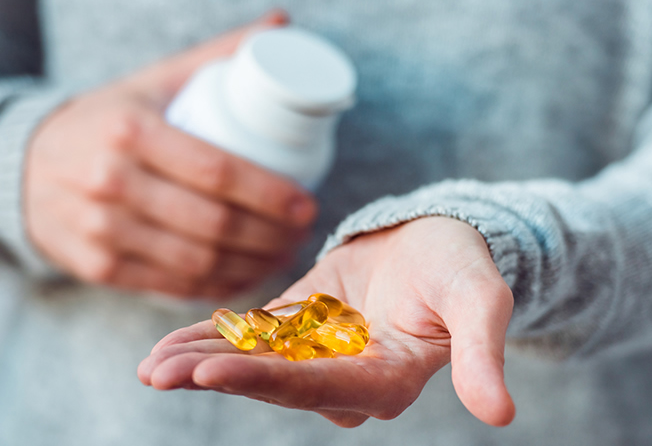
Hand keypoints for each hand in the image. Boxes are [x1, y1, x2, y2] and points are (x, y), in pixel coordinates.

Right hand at [25, 11, 317, 297]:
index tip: (306, 205)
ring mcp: (101, 231)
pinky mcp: (98, 267)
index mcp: (130, 130)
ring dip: (253, 265)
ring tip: (283, 254)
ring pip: (197, 263)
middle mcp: (109, 183)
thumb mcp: (153, 81)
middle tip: (301, 233)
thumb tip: (281, 25)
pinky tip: (246, 275)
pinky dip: (219, 286)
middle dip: (271, 236)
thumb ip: (216, 55)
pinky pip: (173, 286)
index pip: (217, 171)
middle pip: (213, 223)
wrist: (26, 166)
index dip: (270, 194)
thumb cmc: (108, 120)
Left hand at [138, 217, 515, 426]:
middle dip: (215, 378)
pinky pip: (253, 338)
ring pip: (253, 364)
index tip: (212, 375)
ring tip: (150, 364)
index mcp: (386, 380)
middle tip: (156, 373)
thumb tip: (501, 414)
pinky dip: (214, 340)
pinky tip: (168, 344)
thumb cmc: (462, 264)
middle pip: (273, 384)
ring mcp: (319, 353)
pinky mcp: (301, 326)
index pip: (318, 388)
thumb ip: (482, 352)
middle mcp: (346, 378)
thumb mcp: (480, 299)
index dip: (266, 383)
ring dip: (201, 363)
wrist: (440, 236)